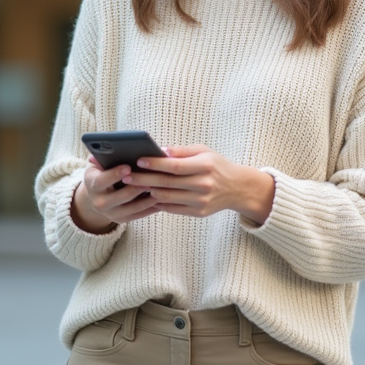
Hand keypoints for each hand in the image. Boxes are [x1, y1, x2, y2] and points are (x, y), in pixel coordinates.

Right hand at [71, 157, 160, 233]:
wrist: (96, 195)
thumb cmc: (102, 172)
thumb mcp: (99, 164)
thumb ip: (104, 157)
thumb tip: (110, 147)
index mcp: (92, 185)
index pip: (102, 180)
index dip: (115, 174)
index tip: (128, 167)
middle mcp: (99, 202)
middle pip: (121, 196)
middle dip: (137, 187)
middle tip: (151, 179)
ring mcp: (110, 214)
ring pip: (133, 207)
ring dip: (148, 198)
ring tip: (160, 188)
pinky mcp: (121, 220)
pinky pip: (139, 215)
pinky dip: (151, 207)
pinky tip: (162, 198)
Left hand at [126, 144, 275, 224]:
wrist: (237, 188)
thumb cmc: (216, 165)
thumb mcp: (203, 151)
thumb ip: (181, 151)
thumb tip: (159, 151)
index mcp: (205, 166)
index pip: (175, 166)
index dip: (155, 164)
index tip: (139, 160)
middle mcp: (204, 184)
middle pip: (167, 183)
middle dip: (144, 179)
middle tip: (126, 176)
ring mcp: (201, 201)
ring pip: (167, 197)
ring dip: (147, 191)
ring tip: (133, 185)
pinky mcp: (198, 213)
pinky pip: (172, 208)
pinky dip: (157, 202)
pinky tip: (146, 196)